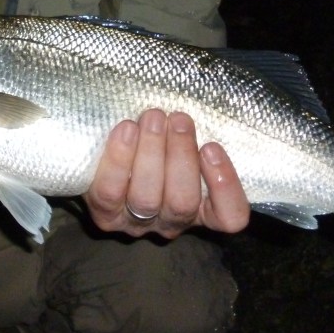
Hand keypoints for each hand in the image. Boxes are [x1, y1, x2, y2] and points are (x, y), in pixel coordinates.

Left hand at [84, 109, 249, 237]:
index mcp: (203, 210)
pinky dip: (118, 160)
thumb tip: (196, 109)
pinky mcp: (104, 214)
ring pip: (146, 198)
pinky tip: (126, 130)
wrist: (103, 154)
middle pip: (182, 203)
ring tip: (152, 118)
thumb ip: (193, 136)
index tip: (212, 147)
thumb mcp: (180, 142)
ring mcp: (137, 223)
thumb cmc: (155, 143)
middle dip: (181, 156)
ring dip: (151, 153)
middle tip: (179, 119)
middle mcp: (172, 222)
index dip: (226, 188)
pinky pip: (109, 192)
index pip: (230, 217)